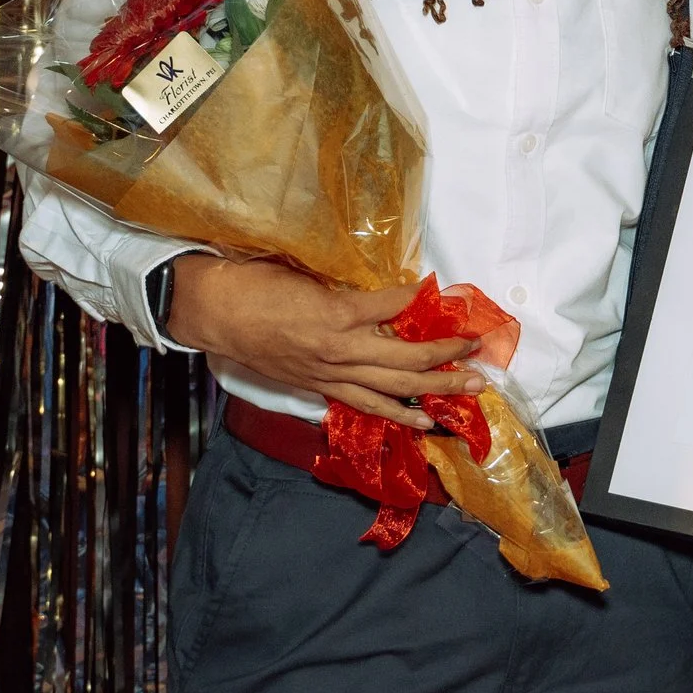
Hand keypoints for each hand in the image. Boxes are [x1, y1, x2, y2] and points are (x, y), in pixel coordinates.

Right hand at [166, 257, 483, 428]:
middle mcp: (339, 350)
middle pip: (405, 359)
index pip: (395, 306)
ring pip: (392, 389)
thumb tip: (385, 287)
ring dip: (434, 390)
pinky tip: (423, 421)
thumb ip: (347, 283)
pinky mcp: (319, 387)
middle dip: (446, 355)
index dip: (423, 299)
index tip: (450, 294)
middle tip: (477, 350)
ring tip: (469, 391)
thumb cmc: (256, 282)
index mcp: (336, 312)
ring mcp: (329, 374)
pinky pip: (365, 405)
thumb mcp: (306, 271)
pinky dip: (396, 415)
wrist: (215, 311)